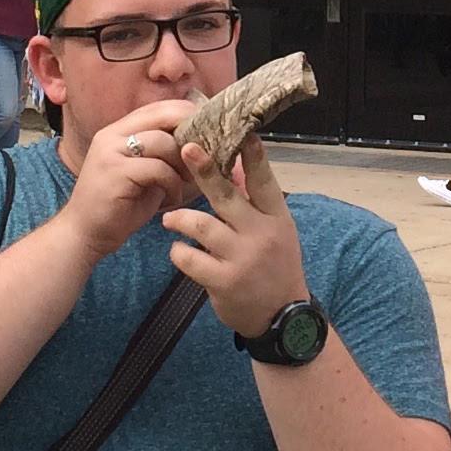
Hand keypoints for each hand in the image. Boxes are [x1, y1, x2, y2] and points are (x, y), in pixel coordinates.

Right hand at [58, 100, 196, 262]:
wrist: (85, 234)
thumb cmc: (120, 206)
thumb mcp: (145, 172)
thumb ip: (163, 153)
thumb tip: (199, 142)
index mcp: (118, 130)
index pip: (159, 107)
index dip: (186, 115)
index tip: (207, 134)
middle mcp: (112, 134)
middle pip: (162, 115)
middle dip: (190, 133)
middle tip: (204, 156)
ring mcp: (110, 151)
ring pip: (162, 142)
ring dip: (182, 164)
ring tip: (184, 183)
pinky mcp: (114, 172)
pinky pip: (157, 168)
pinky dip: (172, 184)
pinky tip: (171, 198)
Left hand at [165, 140, 311, 336]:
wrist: (281, 317)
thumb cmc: (275, 266)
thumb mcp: (277, 232)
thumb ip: (256, 206)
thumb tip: (231, 169)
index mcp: (277, 218)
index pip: (264, 182)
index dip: (254, 157)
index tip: (244, 133)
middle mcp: (261, 235)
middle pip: (226, 196)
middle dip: (204, 171)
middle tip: (185, 149)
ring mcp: (241, 259)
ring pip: (200, 226)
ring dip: (179, 219)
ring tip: (170, 219)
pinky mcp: (223, 282)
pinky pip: (189, 258)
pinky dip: (178, 252)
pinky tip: (179, 251)